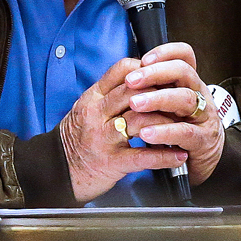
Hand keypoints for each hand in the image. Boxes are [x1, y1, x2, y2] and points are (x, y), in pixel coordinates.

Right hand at [58, 57, 189, 202]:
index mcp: (93, 98)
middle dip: (163, 93)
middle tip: (182, 98)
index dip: (147, 70)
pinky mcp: (110, 162)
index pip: (122, 70)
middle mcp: (97, 114)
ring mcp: (103, 138)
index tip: (165, 76)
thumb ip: (109, 93)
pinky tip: (179, 156)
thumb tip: (139, 77)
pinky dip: (164, 156)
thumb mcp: (87, 108)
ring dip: (168, 123)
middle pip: (135, 92)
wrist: (55, 171)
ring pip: (141, 120)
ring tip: (185, 126)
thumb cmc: (76, 139)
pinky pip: (142, 156)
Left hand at [122, 42, 224, 184]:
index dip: (166, 52)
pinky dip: (165, 132)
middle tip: (131, 81)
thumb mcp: (167, 105)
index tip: (143, 59)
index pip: (185, 55)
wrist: (201, 160)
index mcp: (188, 83)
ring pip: (186, 99)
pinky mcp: (203, 139)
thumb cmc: (179, 128)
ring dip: (158, 99)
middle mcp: (199, 94)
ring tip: (135, 104)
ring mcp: (204, 116)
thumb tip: (124, 73)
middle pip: (184, 72)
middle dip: (155, 73)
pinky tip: (146, 134)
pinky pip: (185, 132)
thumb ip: (153, 89)